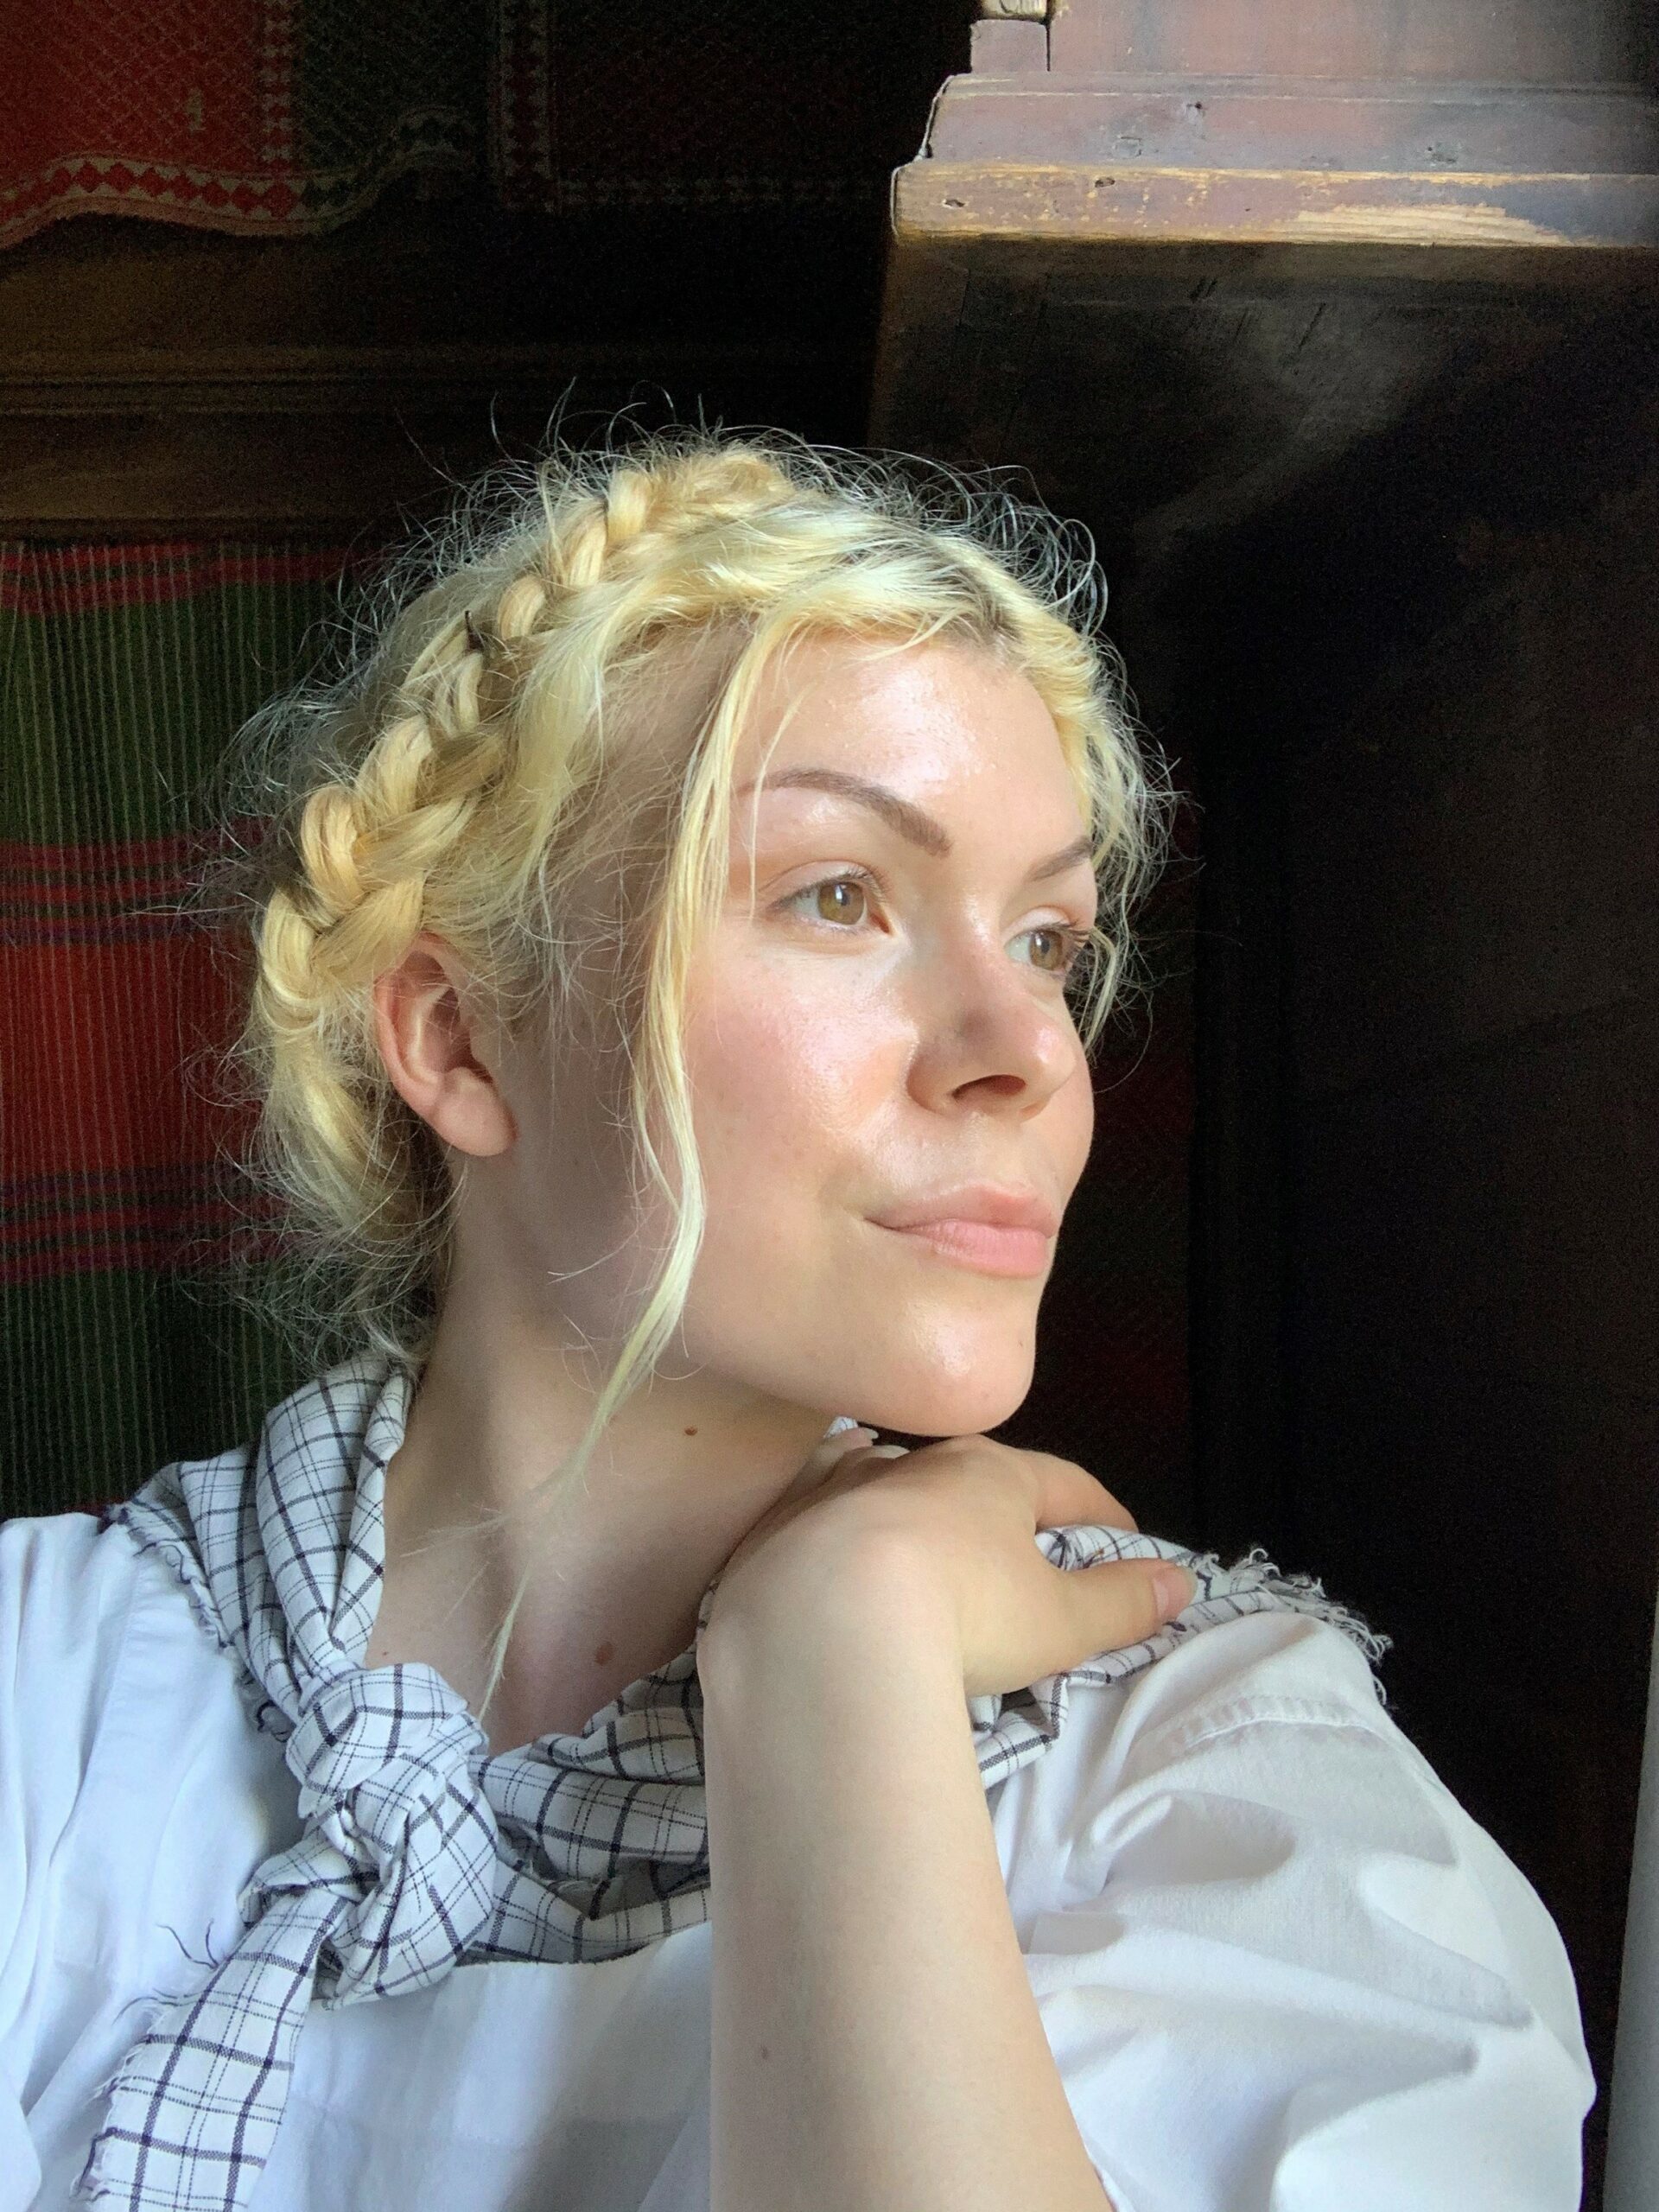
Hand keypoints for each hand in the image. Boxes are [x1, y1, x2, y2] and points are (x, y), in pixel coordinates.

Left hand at [707, 1427, 1195, 1701]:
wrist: (820, 1624)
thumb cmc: (960, 1614)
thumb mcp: (1059, 1623)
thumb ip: (1120, 1602)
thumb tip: (1178, 1582)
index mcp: (990, 1474)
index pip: (1062, 1483)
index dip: (1098, 1512)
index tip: (1121, 1537)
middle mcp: (912, 1464)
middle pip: (971, 1477)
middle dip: (1000, 1506)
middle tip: (1020, 1544)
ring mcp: (838, 1487)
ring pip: (887, 1478)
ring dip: (913, 1501)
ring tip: (926, 1529)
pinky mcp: (779, 1524)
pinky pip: (815, 1507)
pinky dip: (836, 1517)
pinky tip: (834, 1524)